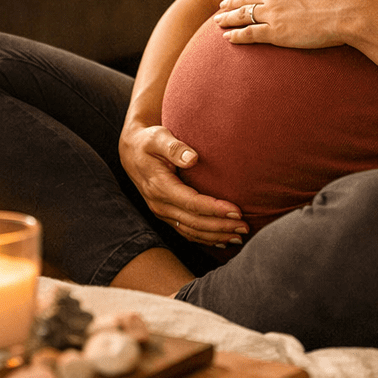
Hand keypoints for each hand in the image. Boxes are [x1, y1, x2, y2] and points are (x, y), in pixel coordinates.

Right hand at [118, 121, 247, 247]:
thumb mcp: (158, 137)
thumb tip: (192, 158)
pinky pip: (186, 231)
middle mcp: (160, 204)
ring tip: (239, 236)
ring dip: (215, 236)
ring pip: (191, 231)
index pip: (191, 203)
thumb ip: (174, 147)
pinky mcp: (166, 214)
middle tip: (245, 226)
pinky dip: (204, 238)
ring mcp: (162, 212)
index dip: (215, 209)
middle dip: (220, 226)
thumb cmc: (149, 141)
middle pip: (194, 222)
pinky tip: (221, 240)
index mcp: (160, 186)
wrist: (131, 151)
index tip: (237, 210)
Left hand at [214, 0, 354, 47]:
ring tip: (218, 20)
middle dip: (232, 1)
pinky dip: (236, 35)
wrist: (346, 10)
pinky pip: (249, 33)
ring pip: (243, 14)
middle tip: (222, 5)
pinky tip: (227, 37)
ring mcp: (273, 12)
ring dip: (227, 17)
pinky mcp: (275, 32)